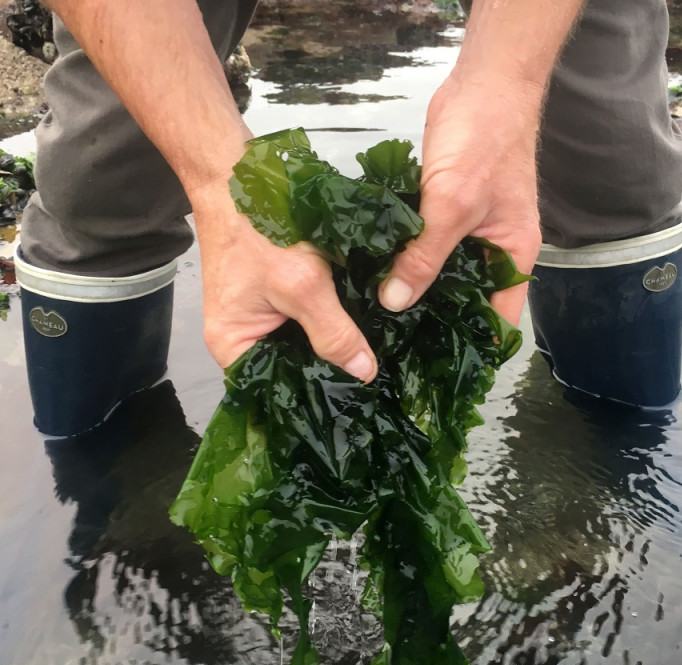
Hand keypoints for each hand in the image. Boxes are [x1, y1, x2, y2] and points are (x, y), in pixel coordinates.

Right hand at [194, 204, 377, 380]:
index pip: (277, 389)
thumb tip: (364, 372)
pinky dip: (327, 321)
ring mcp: (257, 318)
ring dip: (330, 343)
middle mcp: (241, 339)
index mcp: (233, 348)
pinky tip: (356, 326)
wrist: (237, 174)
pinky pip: (303, 321)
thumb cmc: (258, 228)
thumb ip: (335, 332)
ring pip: (300, 344)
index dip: (315, 392)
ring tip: (369, 354)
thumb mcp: (302, 286)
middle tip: (371, 376)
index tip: (354, 396)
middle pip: (290, 368)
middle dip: (327, 368)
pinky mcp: (273, 298)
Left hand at [379, 72, 542, 325]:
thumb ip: (424, 257)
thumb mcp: (453, 205)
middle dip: (439, 323)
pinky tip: (378, 279)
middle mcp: (494, 251)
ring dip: (417, 292)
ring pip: (443, 276)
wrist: (484, 84)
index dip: (475, 346)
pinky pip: (426, 249)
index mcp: (514, 257)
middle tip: (399, 350)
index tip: (439, 368)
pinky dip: (406, 262)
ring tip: (382, 323)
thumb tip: (394, 303)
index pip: (499, 320)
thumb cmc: (485, 141)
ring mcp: (470, 233)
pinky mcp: (445, 214)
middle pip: (467, 301)